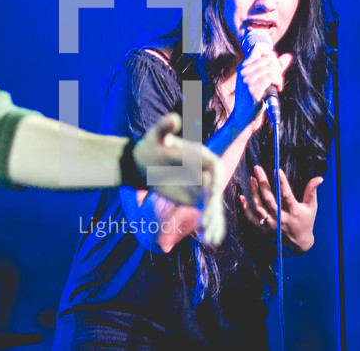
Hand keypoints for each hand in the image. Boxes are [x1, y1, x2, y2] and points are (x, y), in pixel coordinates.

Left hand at [133, 113, 225, 244]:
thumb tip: (174, 118)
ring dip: (213, 222)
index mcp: (201, 155)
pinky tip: (207, 241)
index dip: (214, 180)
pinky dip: (209, 227)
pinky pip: (206, 214)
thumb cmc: (151, 145)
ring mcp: (202, 187)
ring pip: (213, 206)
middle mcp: (206, 172)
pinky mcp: (196, 199)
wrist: (143, 163)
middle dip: (213, 207)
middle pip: (216, 190)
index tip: (209, 193)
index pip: (215, 167)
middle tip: (205, 222)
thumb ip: (165, 127)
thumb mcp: (155, 135)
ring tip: (207, 238)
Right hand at [228, 45, 292, 130]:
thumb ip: (275, 68)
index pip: (258, 47)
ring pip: (271, 67)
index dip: (270, 52)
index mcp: (244, 67)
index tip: (273, 65)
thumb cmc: (253, 101)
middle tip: (277, 79)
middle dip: (278, 67)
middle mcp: (244, 71)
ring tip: (277, 86)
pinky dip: (278, 82)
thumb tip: (288, 56)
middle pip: (269, 57)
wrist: (243, 119)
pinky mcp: (253, 89)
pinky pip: (271, 77)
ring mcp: (247, 80)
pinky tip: (276, 89)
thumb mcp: (263, 81)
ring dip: (279, 77)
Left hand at [240, 166, 321, 252]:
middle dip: (263, 183)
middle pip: (270, 199)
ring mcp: (271, 224)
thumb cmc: (306, 222)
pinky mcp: (264, 229)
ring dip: (254, 192)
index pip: (287, 195)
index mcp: (294, 212)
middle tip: (257, 169)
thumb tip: (319, 178)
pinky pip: (252, 218)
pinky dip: (245, 208)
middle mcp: (282, 218)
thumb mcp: (311, 207)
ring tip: (251, 178)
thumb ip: (312, 191)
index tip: (277, 170)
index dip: (282, 183)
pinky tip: (241, 197)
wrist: (299, 244)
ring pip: (259, 207)